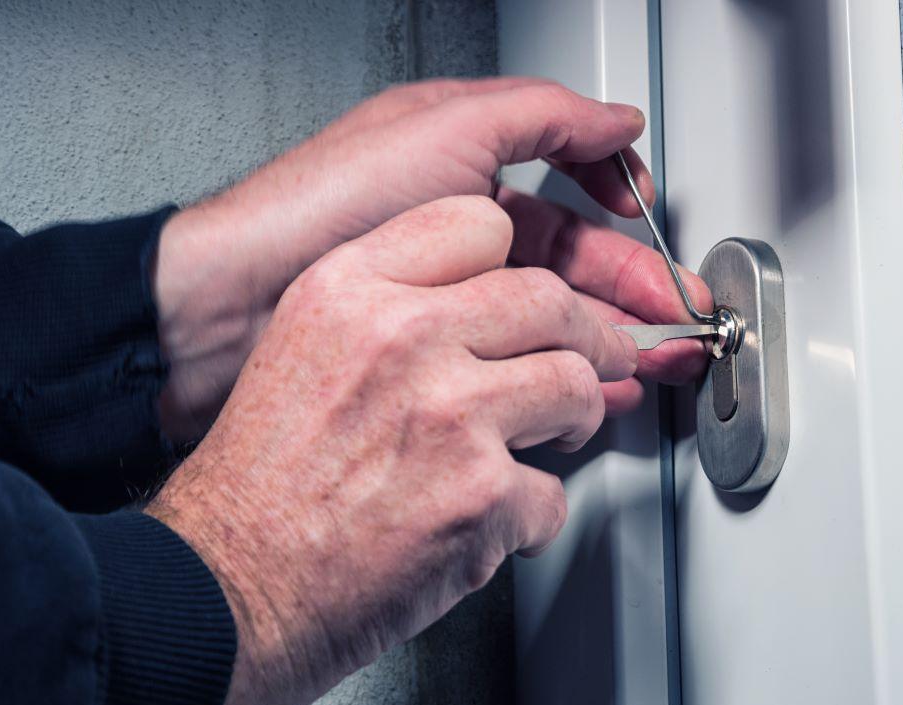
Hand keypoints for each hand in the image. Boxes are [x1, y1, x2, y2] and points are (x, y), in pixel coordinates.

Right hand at [148, 196, 638, 704]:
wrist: (225, 588)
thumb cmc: (251, 488)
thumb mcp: (295, 350)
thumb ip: (380, 312)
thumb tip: (470, 312)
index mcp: (350, 291)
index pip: (478, 224)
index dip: (517, 264)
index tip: (529, 295)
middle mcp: (403, 338)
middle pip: (547, 300)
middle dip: (582, 337)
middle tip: (590, 359)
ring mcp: (450, 414)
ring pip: (574, 386)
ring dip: (574, 419)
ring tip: (553, 438)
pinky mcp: (481, 495)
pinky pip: (553, 493)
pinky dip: (531, 517)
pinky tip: (494, 521)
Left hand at [153, 77, 710, 441]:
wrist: (228, 307)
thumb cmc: (319, 207)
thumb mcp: (443, 129)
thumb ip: (542, 117)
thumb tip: (616, 120)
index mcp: (461, 169)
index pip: (561, 181)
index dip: (614, 198)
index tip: (650, 221)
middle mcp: (454, 233)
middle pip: (569, 255)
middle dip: (630, 284)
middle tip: (675, 317)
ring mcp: (441, 298)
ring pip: (548, 315)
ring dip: (606, 334)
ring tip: (649, 359)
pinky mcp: (427, 359)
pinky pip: (514, 364)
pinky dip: (562, 375)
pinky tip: (595, 388)